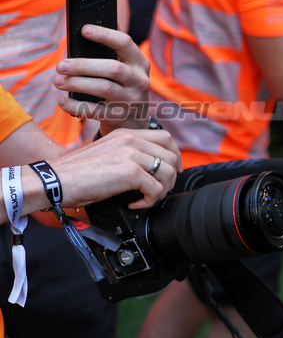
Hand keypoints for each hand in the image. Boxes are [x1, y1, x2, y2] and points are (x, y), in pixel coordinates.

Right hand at [49, 127, 181, 209]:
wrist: (54, 180)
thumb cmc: (74, 173)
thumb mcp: (105, 153)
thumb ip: (126, 154)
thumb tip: (146, 169)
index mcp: (125, 134)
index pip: (165, 138)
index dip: (174, 156)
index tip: (173, 170)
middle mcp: (131, 140)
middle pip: (171, 155)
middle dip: (171, 176)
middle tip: (160, 190)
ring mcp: (131, 154)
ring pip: (168, 172)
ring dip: (162, 190)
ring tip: (146, 198)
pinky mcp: (130, 172)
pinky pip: (156, 189)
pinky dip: (150, 200)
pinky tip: (135, 204)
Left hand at [56, 25, 151, 131]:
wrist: (134, 121)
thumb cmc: (121, 88)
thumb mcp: (124, 71)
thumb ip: (109, 55)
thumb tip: (81, 38)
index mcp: (139, 63)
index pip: (125, 43)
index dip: (105, 35)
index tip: (84, 30)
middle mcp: (139, 80)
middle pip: (112, 68)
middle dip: (83, 65)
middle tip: (61, 66)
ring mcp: (131, 100)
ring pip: (104, 88)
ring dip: (77, 83)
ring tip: (58, 82)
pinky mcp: (120, 117)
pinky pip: (95, 111)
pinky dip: (75, 106)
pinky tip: (62, 102)